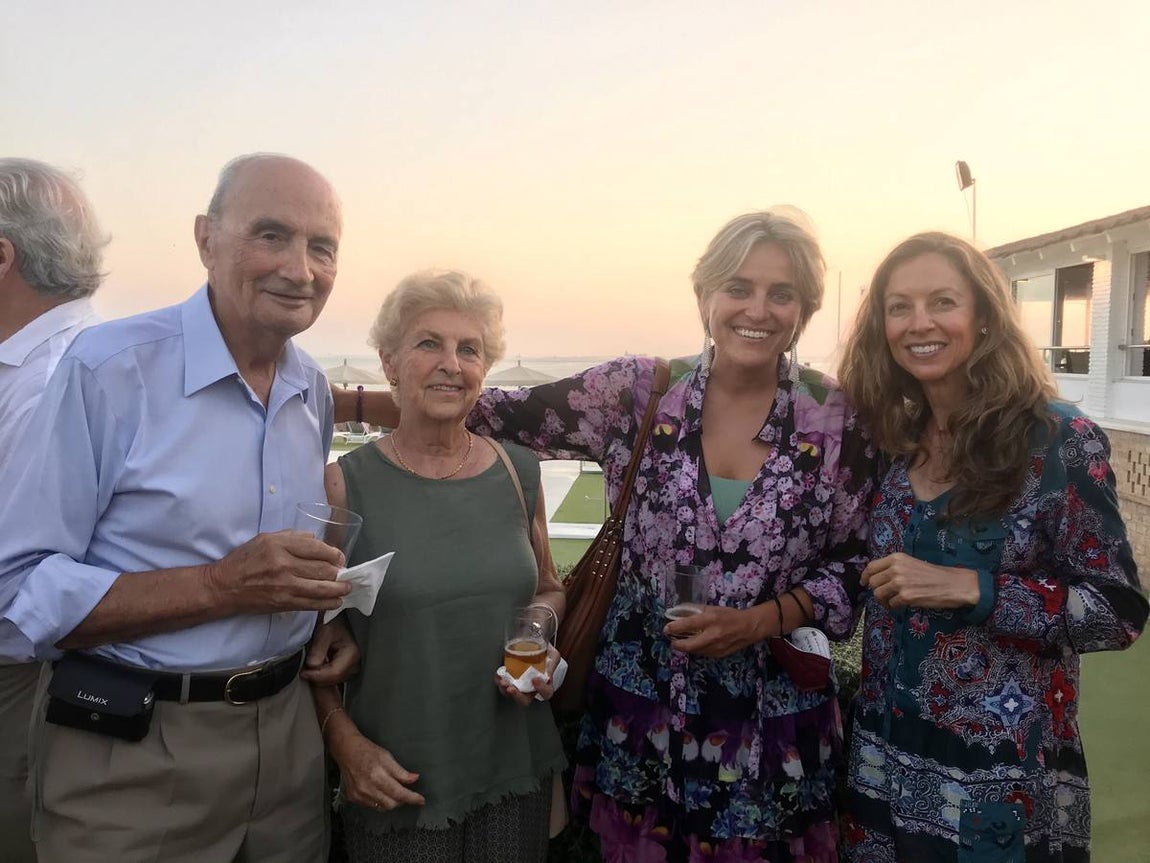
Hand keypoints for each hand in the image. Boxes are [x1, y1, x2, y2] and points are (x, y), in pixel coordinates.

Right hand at [205, 531, 349, 615]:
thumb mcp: (265, 539)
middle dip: (339, 571)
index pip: (316, 548)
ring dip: (339, 589)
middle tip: (345, 573)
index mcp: (279, 544)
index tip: (339, 557)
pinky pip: (311, 603)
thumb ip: (292, 537)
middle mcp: (284, 564)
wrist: (224, 587)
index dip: (333, 554)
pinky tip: (335, 601)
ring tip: (346, 588)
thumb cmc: (245, 560)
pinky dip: (327, 603)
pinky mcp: (283, 602)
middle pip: (322, 568)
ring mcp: (285, 585)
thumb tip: (316, 540)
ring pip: (321, 588)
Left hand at [301, 617, 358, 684]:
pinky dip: (321, 676)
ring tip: (310, 664)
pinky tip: (317, 666)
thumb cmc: (336, 624)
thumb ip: (318, 648)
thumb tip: (312, 665)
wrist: (342, 623)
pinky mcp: (345, 673)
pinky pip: (331, 681)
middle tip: (303, 668)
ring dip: (318, 676)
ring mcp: (351, 671)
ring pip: (331, 682)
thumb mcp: (325, 631)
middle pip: (332, 681)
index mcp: (352, 654)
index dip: (316, 676)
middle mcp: (355, 665)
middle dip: (316, 677)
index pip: (334, 673)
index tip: (303, 673)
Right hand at [331, 730, 425, 810]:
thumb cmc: (368, 751)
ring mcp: (359, 794)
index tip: (421, 800)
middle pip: (391, 804)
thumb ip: (401, 771)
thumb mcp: (387, 756)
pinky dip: (380, 801)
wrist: (346, 751)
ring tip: (393, 791)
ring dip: (392, 802)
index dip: (412, 798)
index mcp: (377, 776)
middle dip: (402, 801)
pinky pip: (372, 805)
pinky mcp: (353, 798)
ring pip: (382, 807)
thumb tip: (414, 779)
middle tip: (407, 793)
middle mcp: (367, 788)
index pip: (399, 793)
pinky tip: (380, 792)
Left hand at [495, 646, 559, 705]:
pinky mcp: (511, 680)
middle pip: (525, 700)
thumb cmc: (546, 656)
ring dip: (505, 690)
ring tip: (503, 682)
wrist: (536, 649)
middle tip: (512, 689)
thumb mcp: (553, 656)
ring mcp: (520, 686)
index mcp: (545, 685)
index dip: (541, 688)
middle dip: (517, 696)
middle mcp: (531, 689)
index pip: (546, 693)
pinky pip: (503, 686)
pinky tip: (498, 675)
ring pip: (511, 695)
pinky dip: (499, 681)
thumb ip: (552, 660)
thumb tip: (548, 666)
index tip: (535, 679)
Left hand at [666, 605, 768, 657]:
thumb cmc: (730, 615)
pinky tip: (695, 644)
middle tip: (671, 640)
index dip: (674, 627)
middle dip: (676, 644)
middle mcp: (712, 635)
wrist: (749, 628)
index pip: (688, 624)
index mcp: (710, 620)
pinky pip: (702, 653)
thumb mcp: (712, 608)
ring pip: (694, 651)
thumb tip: (679, 612)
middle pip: (689, 645)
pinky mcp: (719, 655)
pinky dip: (696, 649)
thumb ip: (696, 611)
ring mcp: (716, 647)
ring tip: (681, 642)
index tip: (666, 628)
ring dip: (686, 647)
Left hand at [861, 553, 979, 609]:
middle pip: (872, 582)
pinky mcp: (906, 597)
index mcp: (896, 558)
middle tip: (884, 596)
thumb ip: (894, 568)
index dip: (865, 576)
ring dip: (883, 601)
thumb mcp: (911, 563)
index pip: (871, 567)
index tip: (864, 583)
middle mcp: (895, 568)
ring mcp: (900, 583)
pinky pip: (891, 604)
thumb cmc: (933, 574)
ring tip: (892, 602)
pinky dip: (894, 607)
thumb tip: (876, 578)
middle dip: (876, 591)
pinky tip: (902, 605)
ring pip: (878, 594)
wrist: (953, 584)